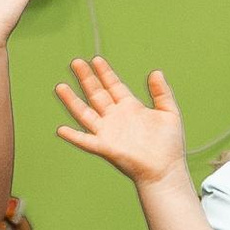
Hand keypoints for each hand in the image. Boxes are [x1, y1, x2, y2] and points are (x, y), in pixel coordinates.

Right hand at [55, 58, 186, 188]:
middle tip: (76, 62)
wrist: (166, 170)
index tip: (96, 60)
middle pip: (97, 94)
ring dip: (72, 101)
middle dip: (86, 78)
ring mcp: (108, 132)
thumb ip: (162, 92)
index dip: (105, 73)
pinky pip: (85, 141)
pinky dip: (73, 136)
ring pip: (85, 113)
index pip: (114, 86)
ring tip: (60, 86)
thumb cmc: (169, 145)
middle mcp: (116, 118)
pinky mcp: (105, 147)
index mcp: (130, 108)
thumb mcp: (169, 113)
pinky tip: (61, 130)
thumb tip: (156, 72)